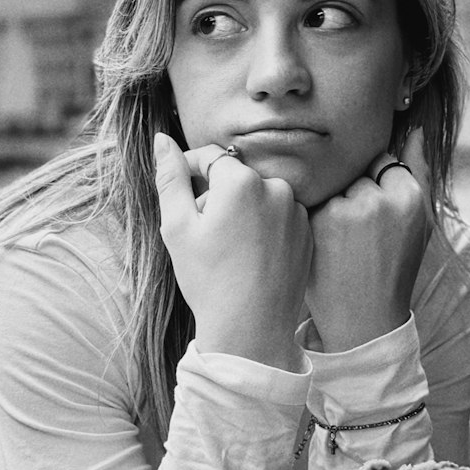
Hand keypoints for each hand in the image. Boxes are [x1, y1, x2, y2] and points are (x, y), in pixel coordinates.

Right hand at [154, 133, 312, 371]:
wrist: (251, 329)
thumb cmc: (208, 279)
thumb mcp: (177, 226)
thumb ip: (170, 177)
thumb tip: (161, 140)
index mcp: (242, 181)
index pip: (211, 157)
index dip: (190, 174)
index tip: (182, 201)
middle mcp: (277, 188)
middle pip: (236, 179)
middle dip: (216, 197)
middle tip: (204, 236)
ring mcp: (297, 212)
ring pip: (258, 198)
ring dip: (241, 212)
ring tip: (228, 250)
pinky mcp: (308, 234)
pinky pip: (278, 218)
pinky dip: (263, 229)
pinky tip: (250, 259)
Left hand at [305, 127, 432, 351]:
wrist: (364, 320)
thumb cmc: (393, 268)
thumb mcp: (419, 223)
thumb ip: (418, 172)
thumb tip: (417, 128)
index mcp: (410, 197)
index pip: (381, 162)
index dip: (373, 188)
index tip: (371, 220)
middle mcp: (381, 199)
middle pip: (354, 170)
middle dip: (350, 194)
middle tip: (355, 236)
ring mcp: (348, 209)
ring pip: (331, 183)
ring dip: (330, 204)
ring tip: (340, 244)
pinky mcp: (320, 221)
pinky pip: (311, 197)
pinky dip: (312, 216)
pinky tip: (324, 245)